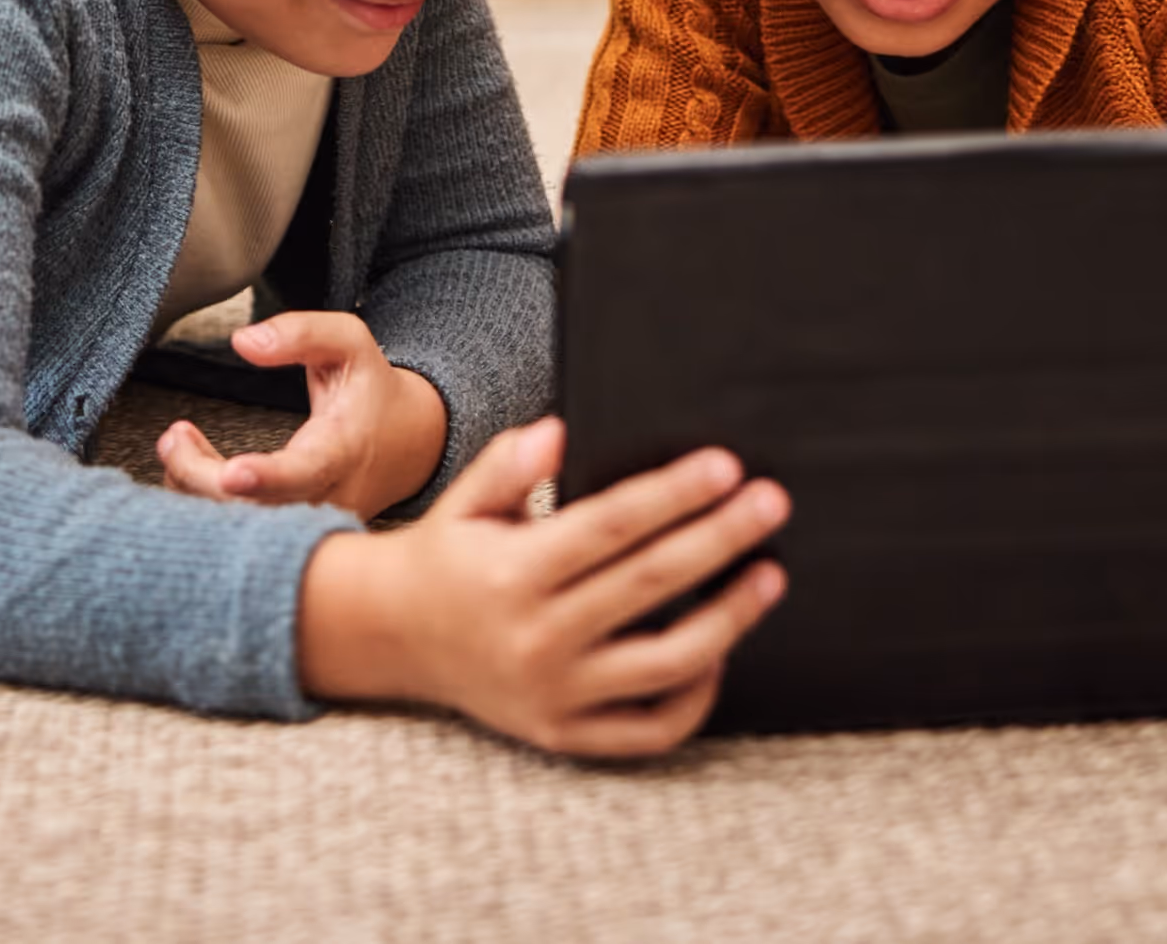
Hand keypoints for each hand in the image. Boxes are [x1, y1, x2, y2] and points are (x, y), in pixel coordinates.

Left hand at [156, 310, 449, 518]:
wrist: (405, 446)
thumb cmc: (371, 391)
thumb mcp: (350, 344)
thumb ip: (301, 333)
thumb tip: (243, 341)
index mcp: (343, 450)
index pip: (306, 472)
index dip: (268, 477)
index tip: (232, 474)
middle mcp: (325, 499)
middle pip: (256, 508)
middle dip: (201, 477)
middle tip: (174, 436)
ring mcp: (307, 526)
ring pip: (239, 525)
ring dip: (194, 487)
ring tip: (176, 440)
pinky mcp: (288, 536)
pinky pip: (237, 528)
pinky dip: (202, 498)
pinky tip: (188, 463)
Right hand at [296, 418, 789, 757]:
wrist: (393, 639)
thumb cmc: (447, 555)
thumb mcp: (464, 499)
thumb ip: (509, 462)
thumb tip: (559, 431)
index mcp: (511, 573)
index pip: (610, 528)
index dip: (672, 495)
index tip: (726, 466)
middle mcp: (536, 639)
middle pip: (648, 585)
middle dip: (719, 539)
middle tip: (772, 504)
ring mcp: (555, 695)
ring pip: (663, 664)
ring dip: (728, 619)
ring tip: (770, 575)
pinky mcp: (566, 735)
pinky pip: (648, 729)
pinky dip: (694, 696)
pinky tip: (721, 651)